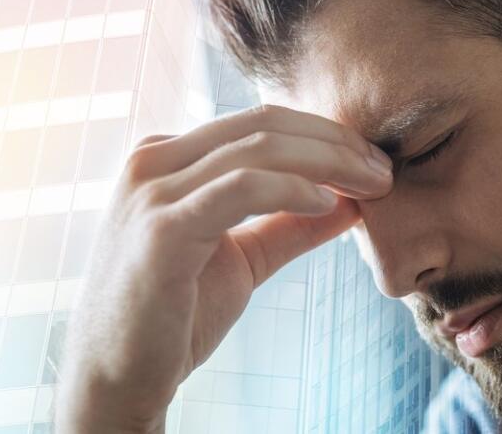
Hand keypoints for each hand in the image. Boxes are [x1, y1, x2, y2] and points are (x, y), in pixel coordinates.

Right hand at [53, 105, 392, 432]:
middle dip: (335, 142)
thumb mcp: (243, 258)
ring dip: (328, 161)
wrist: (117, 378)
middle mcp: (153, 161)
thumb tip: (349, 201)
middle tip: (384, 169)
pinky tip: (328, 202)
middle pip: (263, 124)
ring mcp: (151, 191)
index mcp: (168, 158)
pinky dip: (292, 188)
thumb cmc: (175, 315)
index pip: (259, 123)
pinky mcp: (160, 229)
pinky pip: (239, 188)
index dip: (324, 135)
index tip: (373, 162)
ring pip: (258, 148)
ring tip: (373, 184)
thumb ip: (289, 225)